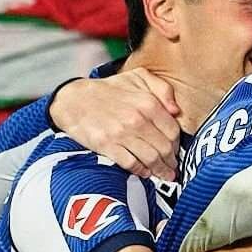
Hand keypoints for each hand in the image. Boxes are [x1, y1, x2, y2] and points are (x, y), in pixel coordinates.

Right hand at [51, 69, 183, 180]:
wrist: (74, 99)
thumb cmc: (109, 89)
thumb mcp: (139, 77)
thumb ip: (163, 89)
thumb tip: (176, 110)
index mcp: (148, 104)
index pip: (173, 131)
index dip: (177, 144)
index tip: (177, 150)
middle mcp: (137, 120)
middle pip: (164, 148)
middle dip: (171, 161)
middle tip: (173, 167)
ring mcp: (122, 134)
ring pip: (150, 158)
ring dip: (160, 170)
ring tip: (165, 174)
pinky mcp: (107, 145)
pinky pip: (131, 163)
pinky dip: (141, 171)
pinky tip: (145, 172)